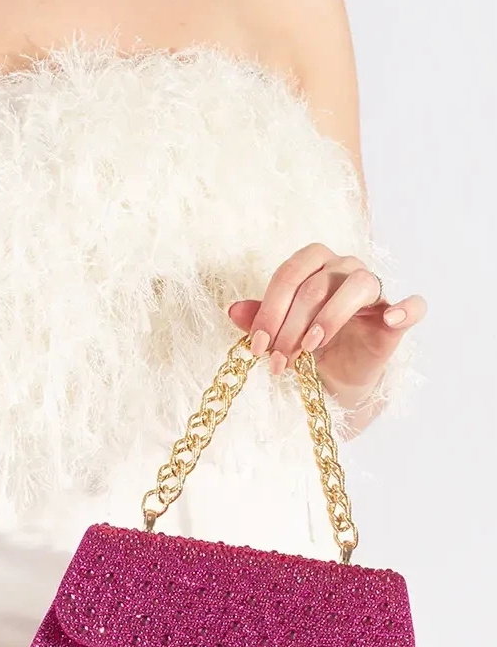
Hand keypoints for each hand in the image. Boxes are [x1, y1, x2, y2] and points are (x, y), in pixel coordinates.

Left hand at [227, 242, 426, 397]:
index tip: (258, 346)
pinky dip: (406, 309)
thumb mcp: (278, 335)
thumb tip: (232, 311)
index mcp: (313, 266)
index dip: (270, 309)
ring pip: (358, 285)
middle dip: (292, 324)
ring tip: (311, 347)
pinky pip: (413, 306)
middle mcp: (344, 268)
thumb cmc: (305, 348)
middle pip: (317, 283)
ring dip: (330, 317)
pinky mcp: (395, 318)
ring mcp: (373, 291)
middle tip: (278, 360)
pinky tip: (391, 319)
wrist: (333, 380)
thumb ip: (259, 320)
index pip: (289, 275)